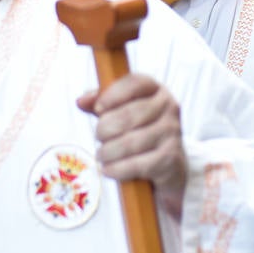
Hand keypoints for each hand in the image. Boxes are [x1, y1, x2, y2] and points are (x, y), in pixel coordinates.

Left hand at [78, 73, 187, 213]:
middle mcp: (169, 107)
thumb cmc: (141, 132)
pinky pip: (137, 164)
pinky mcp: (171, 158)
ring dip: (108, 152)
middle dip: (106, 129)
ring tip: (102, 155)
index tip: (98, 108)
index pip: (134, 83)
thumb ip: (101, 102)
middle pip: (130, 115)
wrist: (169, 164)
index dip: (112, 95)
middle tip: (99, 137)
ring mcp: (172, 132)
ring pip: (131, 142)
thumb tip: (81, 101)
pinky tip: (109, 169)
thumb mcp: (122, 112)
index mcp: (156, 90)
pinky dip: (118, 169)